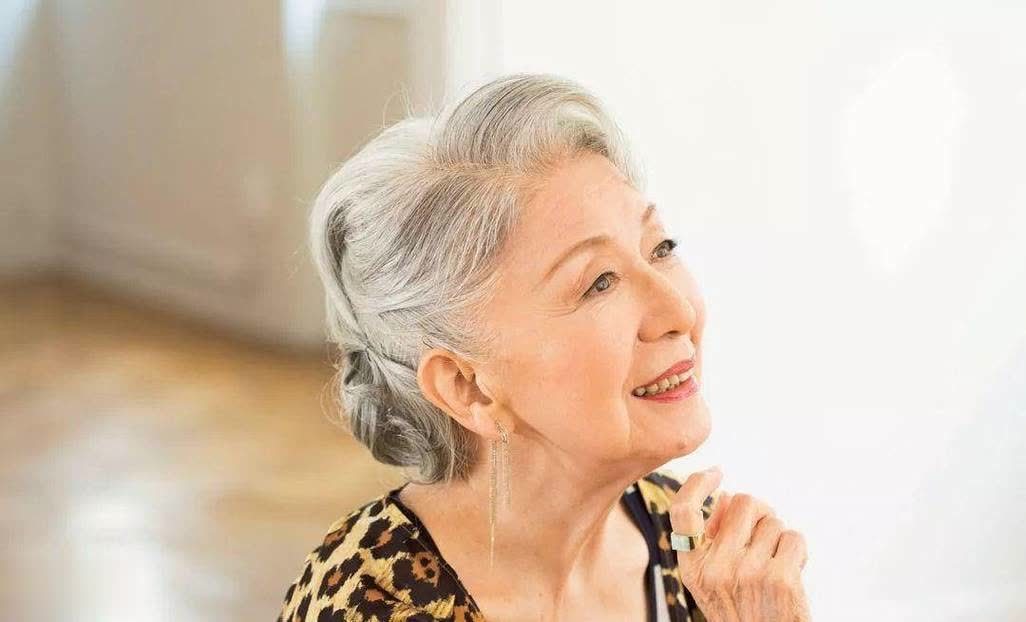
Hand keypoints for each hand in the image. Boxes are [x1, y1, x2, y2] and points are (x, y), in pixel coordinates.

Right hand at [669, 467, 810, 620]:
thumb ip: (715, 541)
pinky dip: (798, 552)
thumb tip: (729, 496)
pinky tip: (791, 573)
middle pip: (743, 502)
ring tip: (775, 564)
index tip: (715, 474)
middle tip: (763, 533)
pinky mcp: (780, 578)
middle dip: (759, 512)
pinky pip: (794, 538)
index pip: (682, 512)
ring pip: (773, 521)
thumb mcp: (714, 581)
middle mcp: (716, 567)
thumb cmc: (744, 612)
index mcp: (693, 568)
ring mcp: (748, 572)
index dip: (697, 484)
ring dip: (779, 538)